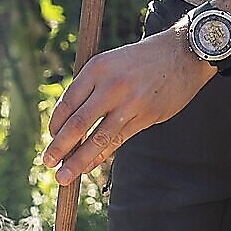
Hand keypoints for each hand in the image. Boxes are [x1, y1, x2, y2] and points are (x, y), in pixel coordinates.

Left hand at [44, 31, 213, 182]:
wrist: (183, 54)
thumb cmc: (142, 60)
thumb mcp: (111, 62)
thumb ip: (92, 87)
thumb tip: (69, 123)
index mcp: (98, 67)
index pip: (68, 102)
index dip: (55, 124)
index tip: (50, 138)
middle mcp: (112, 85)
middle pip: (78, 123)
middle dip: (59, 147)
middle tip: (47, 162)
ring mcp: (130, 103)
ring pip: (98, 138)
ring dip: (78, 160)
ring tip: (64, 176)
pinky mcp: (146, 117)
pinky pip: (118, 141)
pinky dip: (101, 156)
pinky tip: (90, 166)